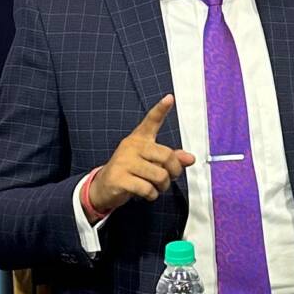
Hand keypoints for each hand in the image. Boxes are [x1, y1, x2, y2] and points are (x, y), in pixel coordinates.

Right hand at [86, 95, 196, 216]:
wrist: (103, 187)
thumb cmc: (130, 172)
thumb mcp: (150, 163)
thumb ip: (171, 159)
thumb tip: (190, 158)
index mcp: (140, 139)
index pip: (151, 121)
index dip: (161, 109)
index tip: (170, 98)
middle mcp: (132, 146)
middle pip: (167, 157)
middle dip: (174, 172)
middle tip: (169, 178)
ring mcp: (124, 161)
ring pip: (160, 175)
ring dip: (162, 187)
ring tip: (155, 187)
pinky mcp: (119, 178)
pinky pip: (147, 188)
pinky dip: (151, 195)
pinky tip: (145, 193)